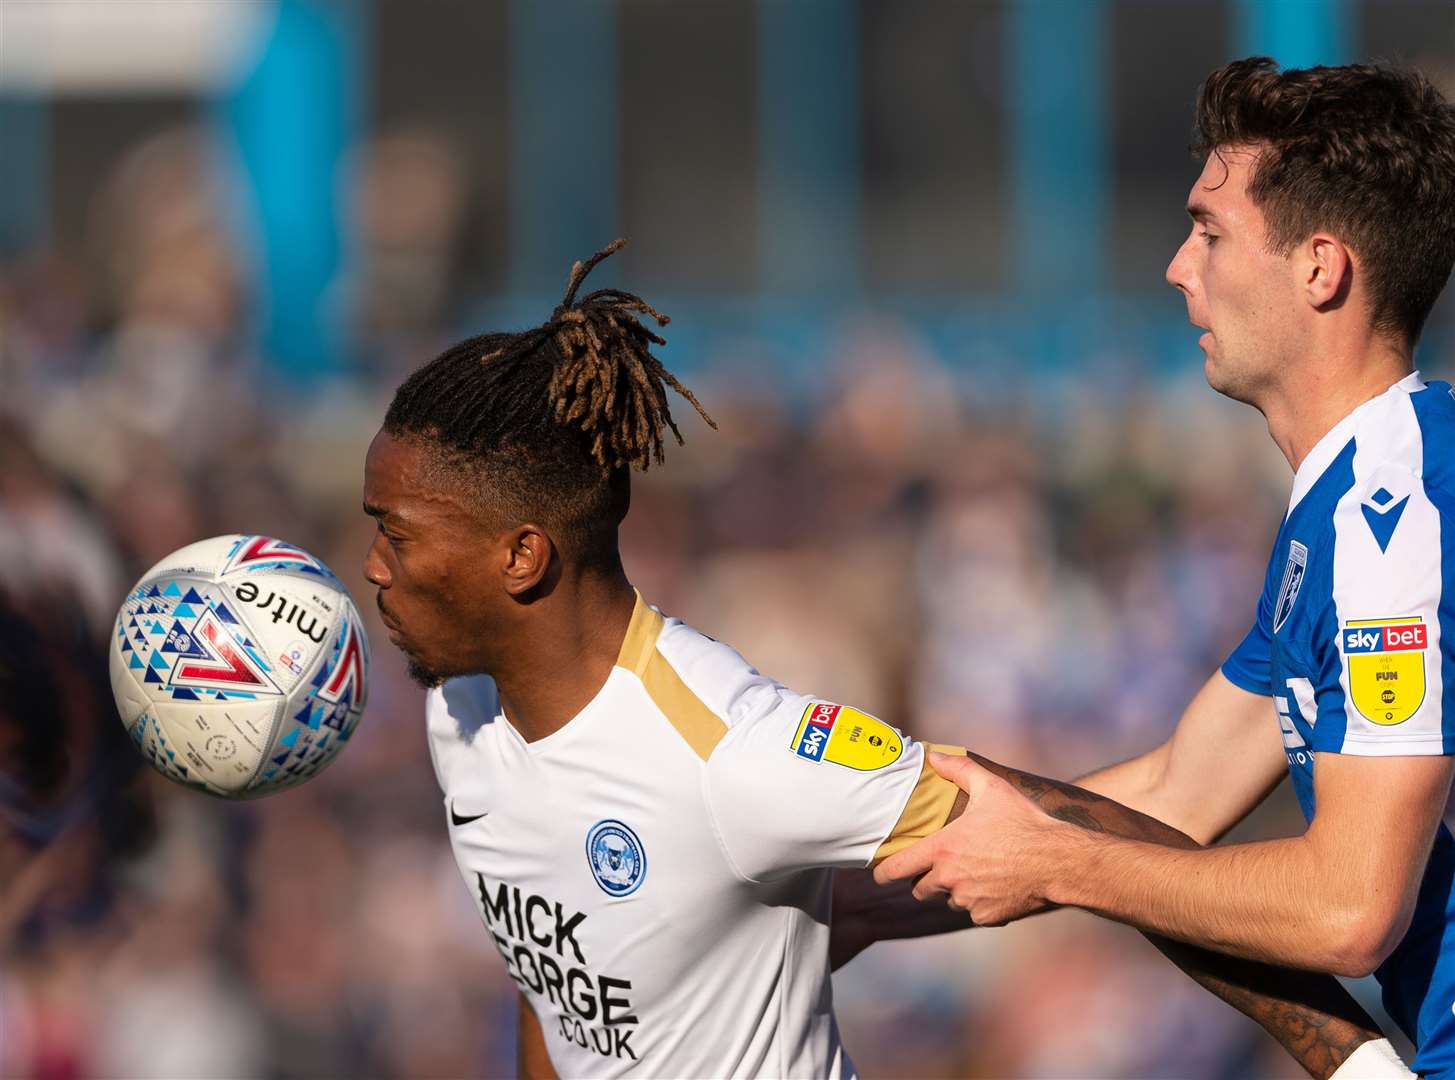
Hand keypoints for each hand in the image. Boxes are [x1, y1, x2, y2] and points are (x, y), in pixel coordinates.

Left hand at [873, 751, 1071, 925]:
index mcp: (942, 849)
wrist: (1057, 860)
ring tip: (978, 871)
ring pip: (949, 900)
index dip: (883, 873)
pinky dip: (981, 903)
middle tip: (944, 865)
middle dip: (927, 879)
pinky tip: (998, 885)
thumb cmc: (1023, 821)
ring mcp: (967, 900)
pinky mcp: (986, 917)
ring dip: (956, 890)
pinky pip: (974, 912)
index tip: (879, 874)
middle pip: (921, 889)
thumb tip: (933, 757)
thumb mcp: (991, 787)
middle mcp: (949, 878)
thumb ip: (959, 769)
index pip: (896, 869)